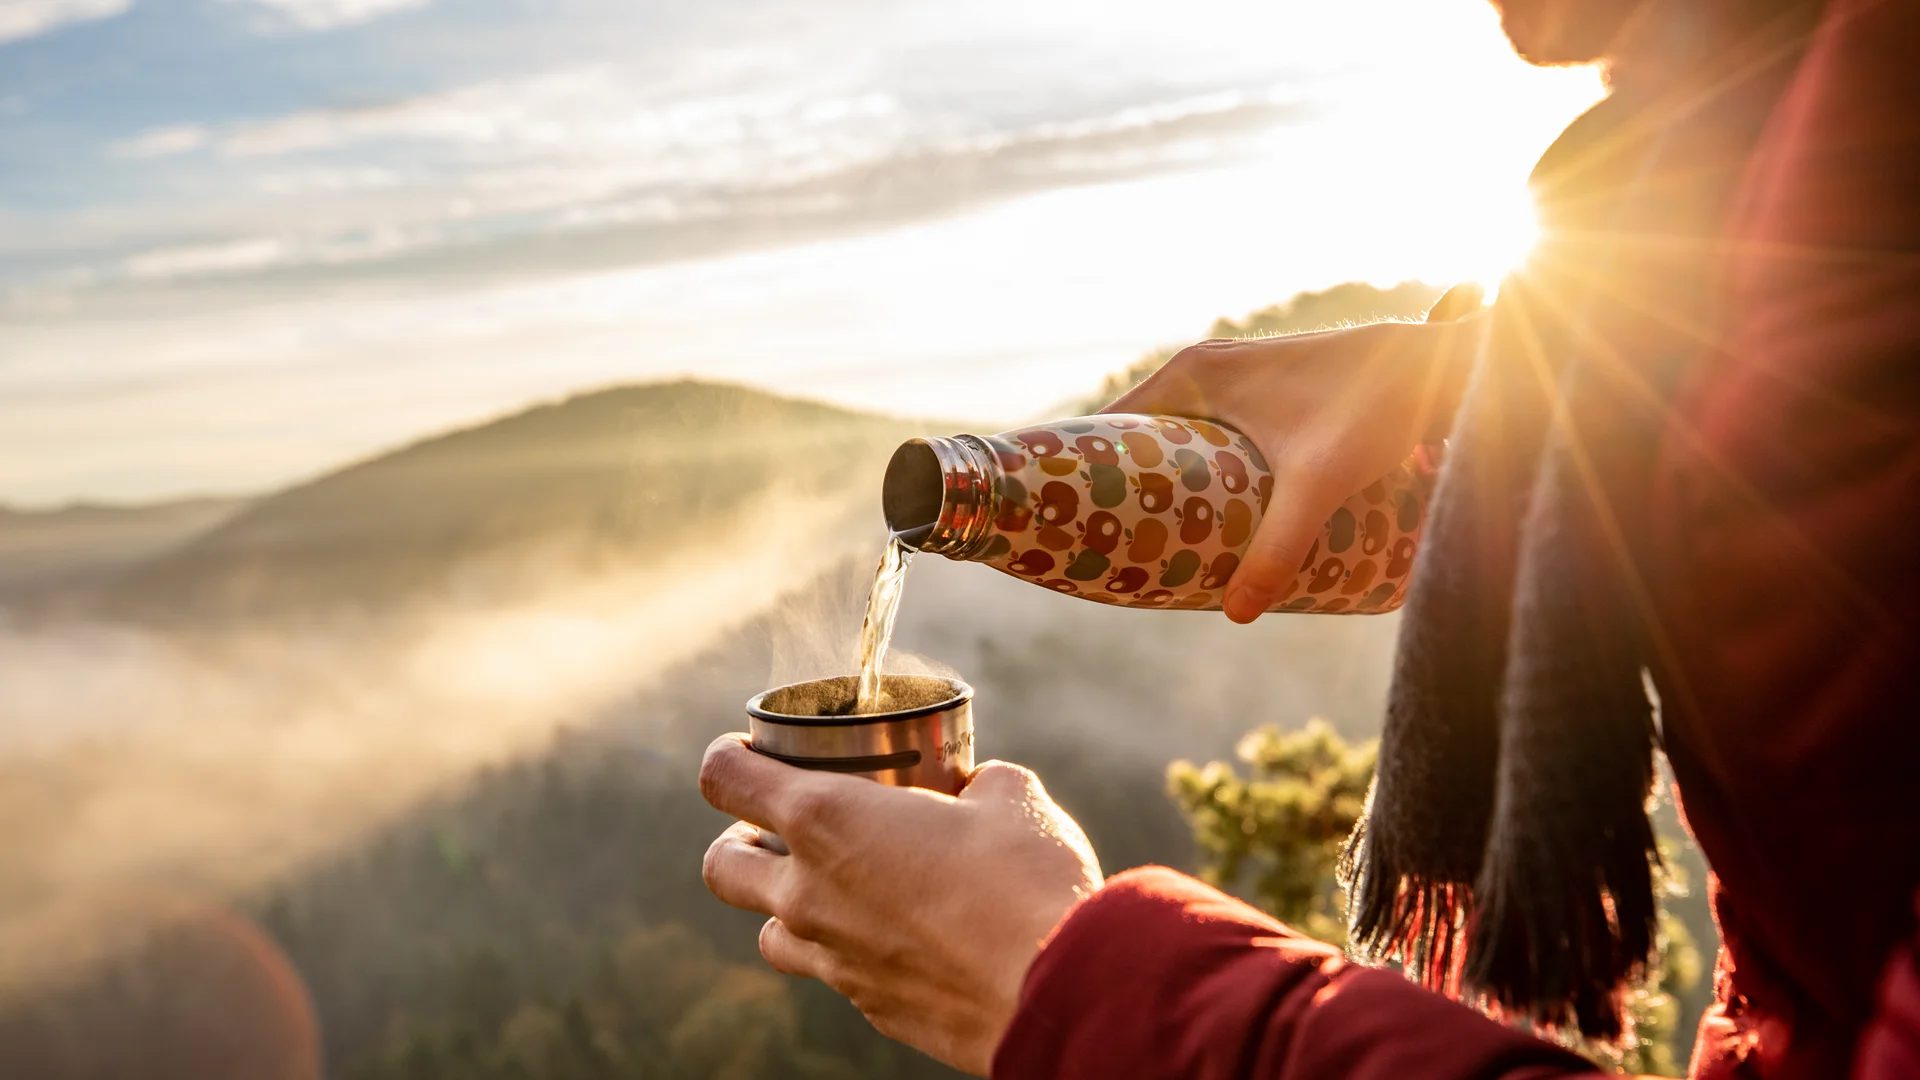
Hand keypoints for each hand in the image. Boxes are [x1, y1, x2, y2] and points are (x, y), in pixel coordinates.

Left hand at [699, 735, 1101, 1075]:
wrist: (1057, 992)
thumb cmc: (1028, 880)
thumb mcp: (1010, 798)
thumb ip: (976, 783)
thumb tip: (980, 788)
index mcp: (828, 820)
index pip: (725, 778)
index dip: (727, 756)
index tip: (748, 752)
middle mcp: (810, 894)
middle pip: (724, 866)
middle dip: (739, 841)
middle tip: (781, 829)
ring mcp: (835, 960)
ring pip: (772, 934)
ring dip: (790, 906)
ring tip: (840, 888)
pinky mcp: (872, 1009)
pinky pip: (838, 975)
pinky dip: (853, 950)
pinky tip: (905, 937)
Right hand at [1104, 290, 1483, 622]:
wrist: (1448, 363)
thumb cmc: (1378, 407)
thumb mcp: (1319, 483)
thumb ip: (1277, 547)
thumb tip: (1236, 615)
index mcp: (1196, 373)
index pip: (1114, 425)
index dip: (1092, 474)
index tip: (1074, 523)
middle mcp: (1210, 366)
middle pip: (1146, 437)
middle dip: (1131, 491)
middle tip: (1120, 552)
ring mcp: (1242, 376)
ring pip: (1184, 437)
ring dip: (1170, 484)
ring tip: (1160, 546)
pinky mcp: (1272, 393)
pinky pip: (1215, 435)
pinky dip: (1205, 472)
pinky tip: (1215, 517)